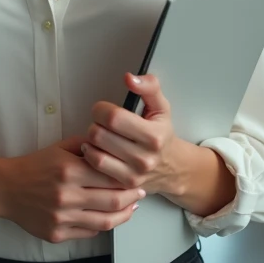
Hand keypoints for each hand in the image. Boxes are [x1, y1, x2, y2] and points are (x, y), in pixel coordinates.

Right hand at [0, 135, 145, 242]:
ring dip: (124, 216)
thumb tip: (113, 148)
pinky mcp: (57, 234)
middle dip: (133, 198)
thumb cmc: (34, 166)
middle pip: (113, 201)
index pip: (111, 177)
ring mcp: (62, 218)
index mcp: (70, 171)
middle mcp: (67, 196)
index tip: (138, 177)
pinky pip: (88, 233)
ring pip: (105, 221)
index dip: (129, 179)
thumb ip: (87, 146)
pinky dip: (102, 226)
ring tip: (132, 208)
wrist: (6, 189)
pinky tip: (108, 217)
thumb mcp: (60, 148)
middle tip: (141, 193)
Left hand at [80, 73, 184, 196]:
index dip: (101, 109)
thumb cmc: (163, 134)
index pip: (113, 117)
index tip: (103, 109)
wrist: (173, 167)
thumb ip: (149, 87)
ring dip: (91, 141)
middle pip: (99, 134)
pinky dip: (90, 156)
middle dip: (95, 124)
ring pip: (95, 153)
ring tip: (99, 137)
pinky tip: (97, 150)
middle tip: (101, 123)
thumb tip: (129, 78)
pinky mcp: (124, 184)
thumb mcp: (161, 107)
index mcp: (153, 135)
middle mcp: (144, 157)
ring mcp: (133, 174)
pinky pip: (96, 168)